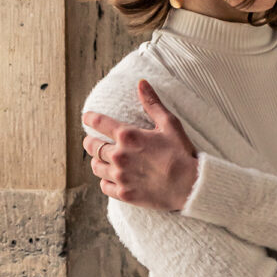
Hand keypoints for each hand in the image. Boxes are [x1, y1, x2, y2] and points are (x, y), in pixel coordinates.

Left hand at [82, 79, 198, 211]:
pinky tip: (109, 179)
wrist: (190, 185)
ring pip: (96, 167)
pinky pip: (104, 187)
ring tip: (99, 160)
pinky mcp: (124, 193)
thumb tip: (141, 83)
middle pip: (93, 147)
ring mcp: (120, 176)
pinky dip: (105, 181)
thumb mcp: (169, 124)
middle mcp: (119, 156)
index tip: (86, 117)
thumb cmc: (181, 153)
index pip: (99, 123)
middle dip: (90, 142)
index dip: (90, 118)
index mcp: (128, 136)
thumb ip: (152, 103)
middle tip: (90, 141)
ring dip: (96, 161)